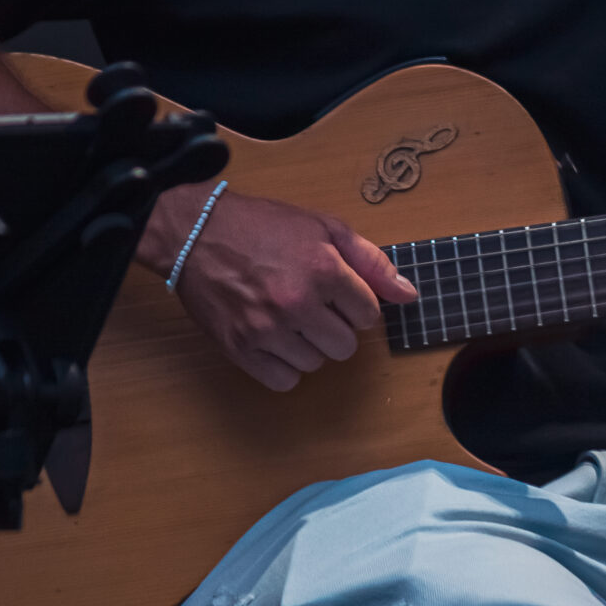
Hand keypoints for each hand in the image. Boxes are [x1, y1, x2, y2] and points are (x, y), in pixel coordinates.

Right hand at [150, 189, 416, 390]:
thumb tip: (409, 294)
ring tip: (290, 316)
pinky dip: (285, 364)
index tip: (337, 291)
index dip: (356, 303)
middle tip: (314, 304)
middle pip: (345, 346)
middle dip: (337, 326)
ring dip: (310, 344)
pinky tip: (275, 338)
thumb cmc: (263, 225)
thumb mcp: (324, 227)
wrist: (196, 233)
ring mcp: (266, 330)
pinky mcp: (240, 349)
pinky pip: (284, 380)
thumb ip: (371, 261)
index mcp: (323, 269)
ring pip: (316, 364)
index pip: (368, 314)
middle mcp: (297, 303)